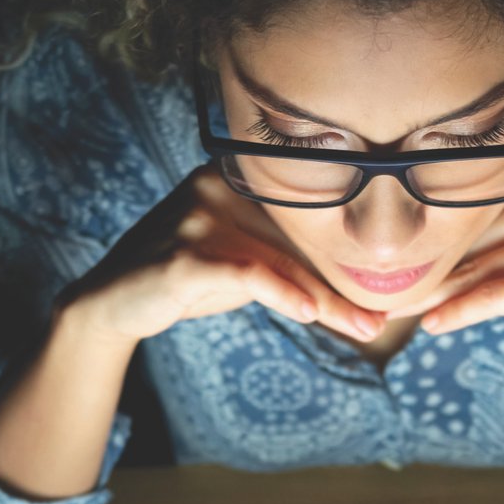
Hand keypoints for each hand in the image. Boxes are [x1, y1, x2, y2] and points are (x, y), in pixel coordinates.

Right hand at [55, 165, 387, 344]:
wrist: (113, 302)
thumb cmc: (189, 281)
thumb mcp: (246, 265)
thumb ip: (291, 261)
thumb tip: (364, 291)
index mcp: (236, 175)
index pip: (305, 218)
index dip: (347, 256)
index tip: (391, 287)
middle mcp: (218, 184)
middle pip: (299, 238)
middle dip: (345, 284)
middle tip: (388, 317)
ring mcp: (198, 215)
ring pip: (281, 259)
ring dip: (328, 300)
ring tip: (367, 328)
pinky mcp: (184, 254)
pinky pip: (246, 273)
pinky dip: (283, 294)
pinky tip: (312, 314)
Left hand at [383, 160, 503, 342]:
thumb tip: (439, 238)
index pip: (458, 198)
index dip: (414, 226)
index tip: (370, 249)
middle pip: (456, 235)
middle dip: (409, 264)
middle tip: (361, 286)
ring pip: (467, 268)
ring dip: (421, 295)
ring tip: (382, 312)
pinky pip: (493, 296)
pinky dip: (458, 312)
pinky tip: (431, 327)